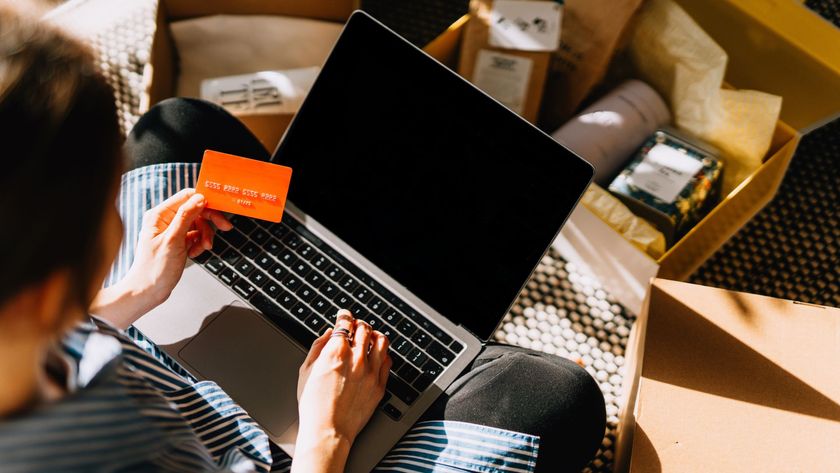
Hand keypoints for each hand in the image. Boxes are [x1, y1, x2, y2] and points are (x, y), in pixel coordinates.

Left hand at [90, 188, 231, 327]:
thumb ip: (186, 217)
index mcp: (159, 215)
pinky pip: (195, 236)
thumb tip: (199, 198)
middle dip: (209, 221)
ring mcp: (171, 231)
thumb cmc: (154, 269)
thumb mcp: (173, 241)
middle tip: (224, 228)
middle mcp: (165, 220)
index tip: (220, 209)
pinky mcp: (177, 241)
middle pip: (195, 210)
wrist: (147, 291)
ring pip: (198, 224)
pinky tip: (195, 253)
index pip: (186, 197)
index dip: (205, 201)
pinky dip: (199, 243)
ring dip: (205, 235)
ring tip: (204, 248)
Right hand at [292, 310, 390, 472]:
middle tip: (355, 327)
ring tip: (369, 338)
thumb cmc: (313, 405)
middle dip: (358, 324)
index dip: (344, 316)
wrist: (328, 430)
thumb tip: (328, 334)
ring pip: (381, 341)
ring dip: (374, 335)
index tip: (344, 316)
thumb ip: (317, 347)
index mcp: (335, 353)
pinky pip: (387, 361)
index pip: (346, 322)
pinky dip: (382, 353)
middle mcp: (356, 359)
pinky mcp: (380, 385)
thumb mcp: (305, 371)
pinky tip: (376, 355)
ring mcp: (370, 372)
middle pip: (364, 328)